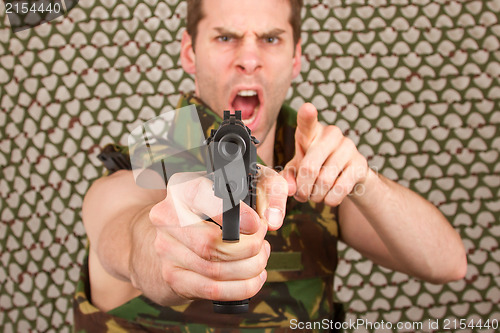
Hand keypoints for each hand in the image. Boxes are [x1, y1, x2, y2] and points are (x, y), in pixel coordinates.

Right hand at [147, 166, 286, 303]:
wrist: (179, 232)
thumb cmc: (221, 205)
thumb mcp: (244, 185)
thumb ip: (267, 189)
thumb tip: (273, 218)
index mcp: (182, 188)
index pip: (200, 195)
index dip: (232, 212)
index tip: (257, 223)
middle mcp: (167, 217)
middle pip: (209, 243)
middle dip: (248, 248)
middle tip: (262, 243)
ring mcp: (166, 249)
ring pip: (214, 270)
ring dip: (249, 268)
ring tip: (261, 258)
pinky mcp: (172, 276)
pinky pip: (211, 289)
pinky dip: (241, 287)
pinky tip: (254, 277)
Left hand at [282, 103, 368, 205]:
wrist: (347, 176)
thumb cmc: (315, 167)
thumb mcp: (297, 169)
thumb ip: (287, 177)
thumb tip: (290, 189)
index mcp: (311, 131)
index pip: (307, 121)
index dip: (307, 115)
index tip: (307, 108)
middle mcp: (331, 134)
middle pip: (309, 168)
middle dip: (303, 189)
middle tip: (302, 195)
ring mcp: (348, 147)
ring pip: (324, 181)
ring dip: (315, 196)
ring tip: (315, 196)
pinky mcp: (360, 164)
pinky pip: (340, 189)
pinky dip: (330, 200)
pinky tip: (329, 197)